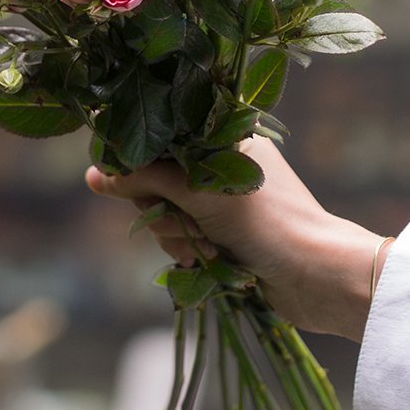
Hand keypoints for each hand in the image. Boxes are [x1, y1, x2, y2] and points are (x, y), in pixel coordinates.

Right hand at [86, 136, 387, 341]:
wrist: (315, 276)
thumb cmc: (265, 221)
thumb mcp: (198, 191)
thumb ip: (144, 178)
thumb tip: (95, 174)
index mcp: (224, 133)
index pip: (161, 134)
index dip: (140, 160)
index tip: (129, 181)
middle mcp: (221, 161)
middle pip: (155, 178)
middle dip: (162, 208)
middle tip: (186, 220)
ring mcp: (220, 200)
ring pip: (164, 214)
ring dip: (176, 236)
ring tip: (205, 247)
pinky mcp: (221, 234)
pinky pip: (180, 239)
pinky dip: (188, 253)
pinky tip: (208, 262)